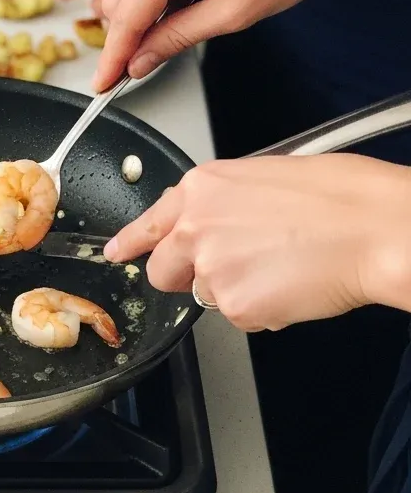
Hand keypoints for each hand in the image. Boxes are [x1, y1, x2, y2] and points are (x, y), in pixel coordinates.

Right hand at [87, 0, 360, 90]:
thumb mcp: (233, 13)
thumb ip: (176, 38)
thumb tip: (141, 60)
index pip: (126, 17)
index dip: (113, 57)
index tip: (103, 83)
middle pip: (116, 0)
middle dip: (119, 40)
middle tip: (126, 74)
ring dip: (130, 18)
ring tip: (149, 47)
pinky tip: (160, 17)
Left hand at [103, 155, 410, 331]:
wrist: (375, 228)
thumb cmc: (339, 197)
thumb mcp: (263, 176)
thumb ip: (220, 203)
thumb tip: (211, 219)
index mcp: (200, 190)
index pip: (147, 223)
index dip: (129, 242)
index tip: (117, 252)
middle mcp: (194, 228)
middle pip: (162, 272)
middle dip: (186, 276)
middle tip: (230, 267)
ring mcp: (211, 270)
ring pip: (206, 295)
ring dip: (235, 290)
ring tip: (281, 266)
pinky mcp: (234, 306)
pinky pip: (239, 316)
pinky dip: (262, 309)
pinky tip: (291, 284)